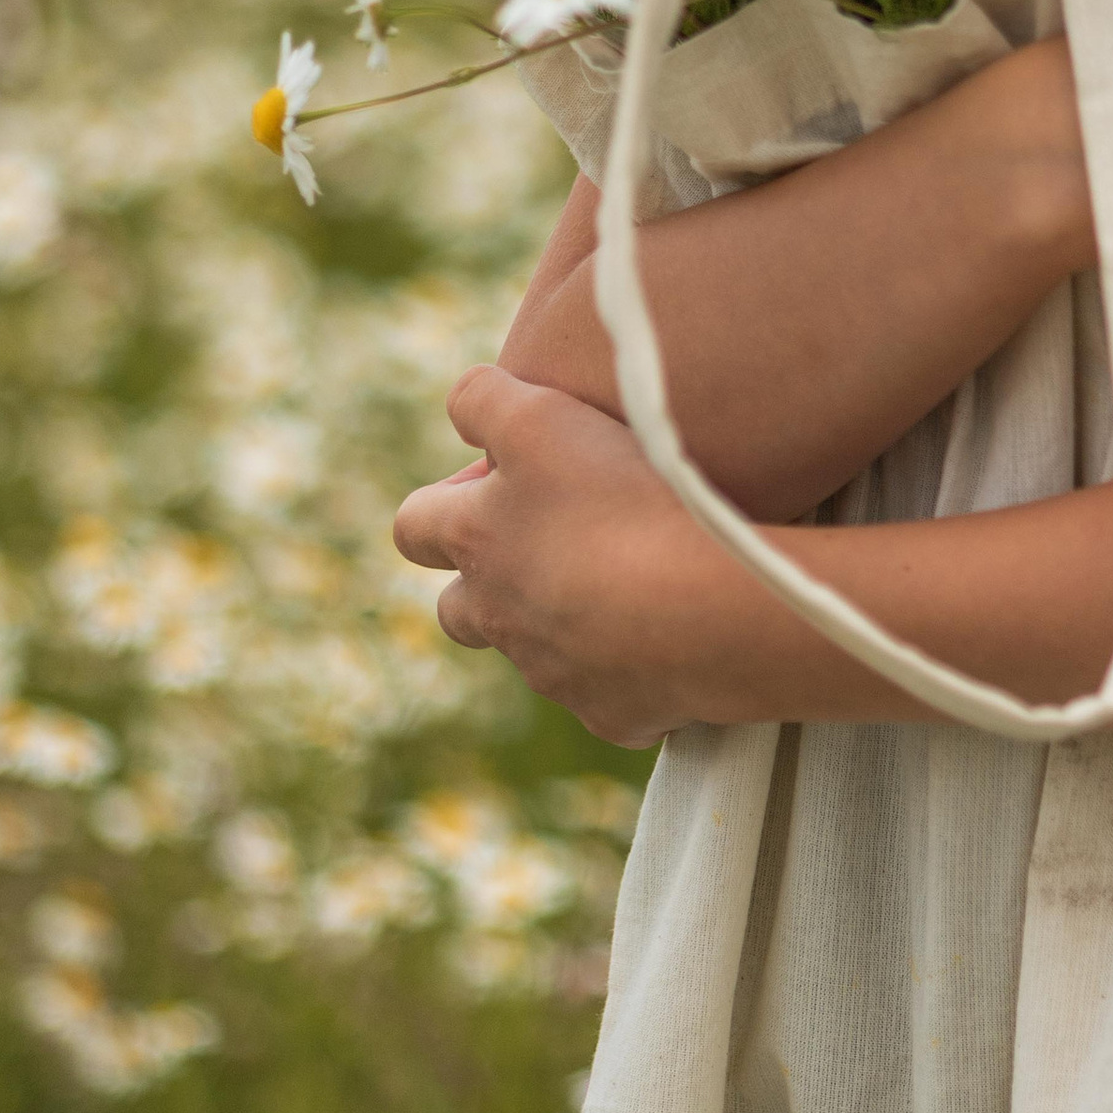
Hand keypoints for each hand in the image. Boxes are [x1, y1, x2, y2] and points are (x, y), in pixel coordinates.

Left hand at [394, 366, 751, 746]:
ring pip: (532, 651)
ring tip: (625, 583)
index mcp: (476, 541)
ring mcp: (551, 672)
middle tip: (555, 543)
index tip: (500, 478)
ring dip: (560, 620)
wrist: (700, 611)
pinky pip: (608, 695)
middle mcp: (499, 616)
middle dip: (488, 579)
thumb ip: (483, 398)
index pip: (413, 525)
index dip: (442, 501)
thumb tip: (463, 405)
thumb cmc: (618, 503)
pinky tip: (674, 634)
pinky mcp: (610, 715)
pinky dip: (628, 670)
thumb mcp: (541, 415)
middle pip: (457, 610)